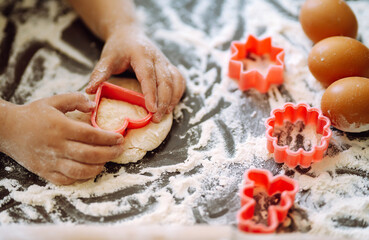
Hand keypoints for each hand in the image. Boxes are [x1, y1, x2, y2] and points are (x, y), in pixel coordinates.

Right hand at [0, 93, 123, 184]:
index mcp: (61, 127)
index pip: (91, 135)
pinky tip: (89, 170)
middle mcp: (57, 146)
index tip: (119, 138)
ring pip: (80, 171)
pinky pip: (66, 180)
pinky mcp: (44, 172)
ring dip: (98, 167)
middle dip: (109, 153)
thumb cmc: (33, 114)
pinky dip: (81, 178)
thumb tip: (93, 105)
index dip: (108, 138)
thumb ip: (75, 100)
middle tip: (120, 150)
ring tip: (106, 160)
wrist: (7, 130)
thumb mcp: (54, 101)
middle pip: (90, 154)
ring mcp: (50, 161)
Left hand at [86, 28, 185, 121]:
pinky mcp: (169, 66)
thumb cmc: (118, 48)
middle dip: (163, 101)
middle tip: (156, 118)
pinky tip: (171, 105)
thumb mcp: (106, 58)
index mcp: (141, 54)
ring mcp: (165, 61)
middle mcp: (157, 57)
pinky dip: (178, 93)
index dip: (151, 93)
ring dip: (172, 98)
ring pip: (175, 80)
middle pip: (165, 80)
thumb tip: (90, 91)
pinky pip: (179, 80)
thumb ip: (99, 74)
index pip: (148, 75)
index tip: (151, 109)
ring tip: (164, 114)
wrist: (129, 34)